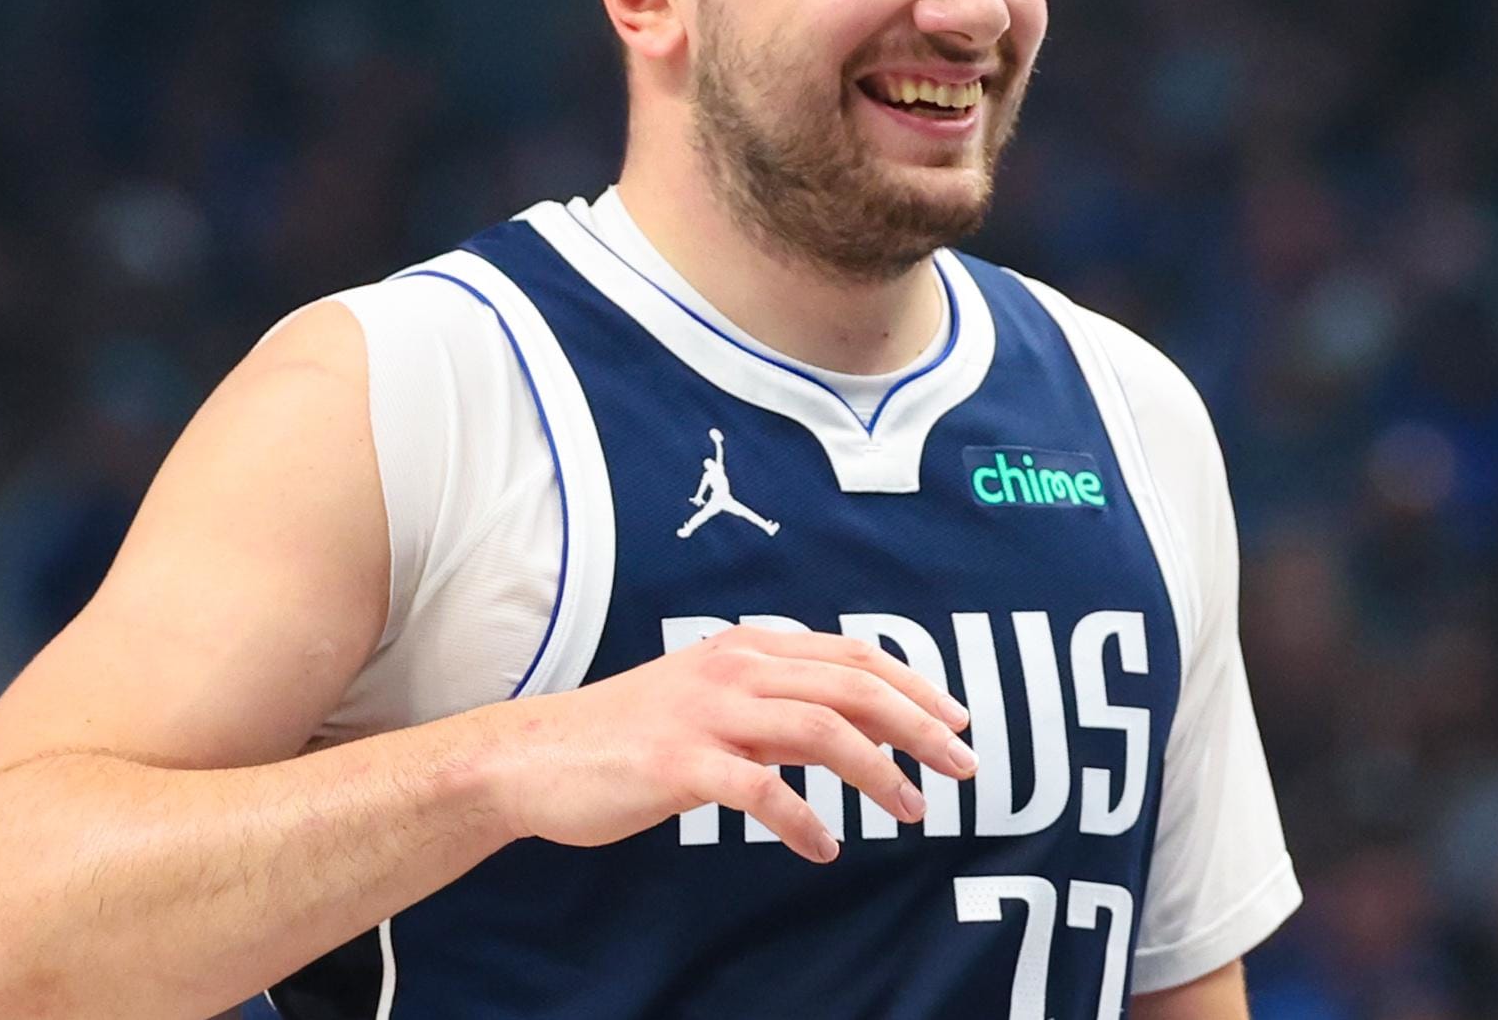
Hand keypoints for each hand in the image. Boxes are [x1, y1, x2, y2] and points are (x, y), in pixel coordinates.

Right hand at [481, 625, 978, 862]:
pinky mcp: (680, 765)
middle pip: (852, 687)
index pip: (851, 656)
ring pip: (821, 730)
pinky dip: (805, 822)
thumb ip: (769, 704)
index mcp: (744, 649)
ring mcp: (705, 715)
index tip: (957, 719)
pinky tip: (824, 849)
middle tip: (965, 765)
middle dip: (920, 725)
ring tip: (912, 810)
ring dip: (879, 773)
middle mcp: (732, 670)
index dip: (914, 685)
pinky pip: (763, 792)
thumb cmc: (624, 737)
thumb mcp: (705, 700)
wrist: (532, 759)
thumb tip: (845, 728)